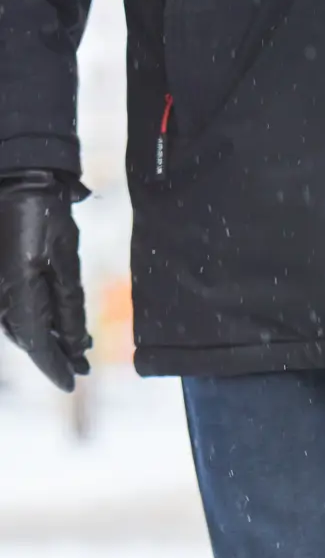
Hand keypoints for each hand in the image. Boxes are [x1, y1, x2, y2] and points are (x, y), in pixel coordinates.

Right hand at [0, 171, 91, 392]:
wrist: (17, 175)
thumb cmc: (44, 214)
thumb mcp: (66, 263)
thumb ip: (69, 309)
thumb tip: (75, 346)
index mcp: (17, 293)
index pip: (36, 344)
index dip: (55, 366)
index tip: (73, 382)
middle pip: (25, 337)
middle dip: (53, 354)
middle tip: (80, 366)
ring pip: (18, 323)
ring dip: (44, 336)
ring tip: (73, 346)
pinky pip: (11, 306)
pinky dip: (32, 317)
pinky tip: (53, 320)